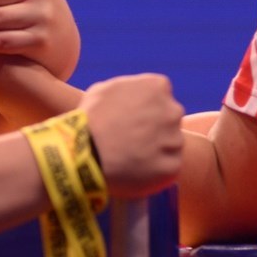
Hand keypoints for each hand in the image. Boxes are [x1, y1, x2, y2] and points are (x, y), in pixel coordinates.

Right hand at [77, 74, 183, 197]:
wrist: (82, 154)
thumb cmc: (88, 120)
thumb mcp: (103, 90)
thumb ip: (127, 88)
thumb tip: (133, 95)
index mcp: (157, 86)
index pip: (161, 95)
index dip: (145, 108)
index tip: (131, 119)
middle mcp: (172, 110)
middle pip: (169, 119)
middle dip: (155, 127)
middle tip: (132, 139)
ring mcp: (174, 139)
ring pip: (171, 144)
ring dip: (157, 149)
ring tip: (131, 156)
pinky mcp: (172, 166)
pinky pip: (170, 167)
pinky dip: (157, 170)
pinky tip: (137, 170)